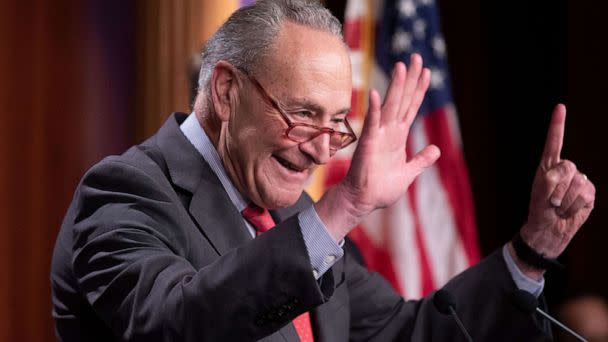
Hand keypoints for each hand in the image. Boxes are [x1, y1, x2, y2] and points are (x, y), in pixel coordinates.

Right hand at [316, 54, 439, 241]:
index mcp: (398, 136)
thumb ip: (421, 160)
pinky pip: (371, 124)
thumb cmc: (381, 188)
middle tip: (416, 56)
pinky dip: (373, 109)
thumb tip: (436, 149)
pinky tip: (376, 94)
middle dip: (409, 78)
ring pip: (389, 106)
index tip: (427, 72)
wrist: (363, 201)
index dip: (419, 90)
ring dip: (396, 86)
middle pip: (402, 99)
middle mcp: (389, 131)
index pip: (411, 107)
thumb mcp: (409, 173)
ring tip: (401, 66)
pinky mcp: (368, 144)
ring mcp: (378, 135)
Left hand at [520, 104, 595, 258]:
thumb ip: (549, 181)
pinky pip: (586, 195)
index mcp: (548, 166)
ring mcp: (579, 180)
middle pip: (567, 167)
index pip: (554, 142)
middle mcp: (565, 170)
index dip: (558, 124)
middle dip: (557, 187)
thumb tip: (567, 172)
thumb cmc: (540, 212)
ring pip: (578, 183)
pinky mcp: (589, 192)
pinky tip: (569, 211)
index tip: (560, 107)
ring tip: (559, 207)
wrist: (550, 231)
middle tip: (551, 201)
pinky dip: (575, 206)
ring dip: (566, 200)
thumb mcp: (539, 196)